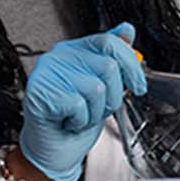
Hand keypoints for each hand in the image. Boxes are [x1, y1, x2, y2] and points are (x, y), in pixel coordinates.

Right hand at [18, 23, 144, 180]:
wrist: (52, 150)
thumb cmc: (73, 120)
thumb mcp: (101, 87)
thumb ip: (111, 58)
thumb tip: (126, 30)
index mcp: (73, 50)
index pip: (110, 42)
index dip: (130, 65)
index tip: (138, 85)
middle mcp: (58, 57)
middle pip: (108, 67)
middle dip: (113, 97)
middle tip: (98, 109)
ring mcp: (47, 74)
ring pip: (96, 88)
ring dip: (95, 112)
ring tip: (81, 116)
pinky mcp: (41, 93)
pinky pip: (79, 105)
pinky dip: (80, 121)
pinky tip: (69, 122)